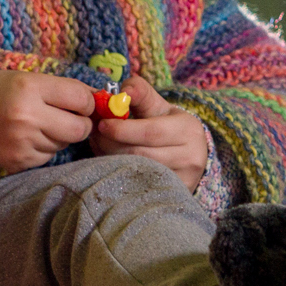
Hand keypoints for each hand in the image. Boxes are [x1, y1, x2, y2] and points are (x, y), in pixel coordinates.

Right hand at [0, 70, 96, 174]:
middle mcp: (27, 116)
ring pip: (64, 144)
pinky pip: (47, 156)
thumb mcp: (27, 79)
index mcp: (30, 87)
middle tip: (71, 119)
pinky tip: (27, 138)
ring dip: (60, 136)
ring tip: (40, 125)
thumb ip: (62, 89)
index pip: (81, 98)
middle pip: (79, 128)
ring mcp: (22, 141)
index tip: (82, 103)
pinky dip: (43, 148)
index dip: (87, 102)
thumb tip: (97, 100)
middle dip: (81, 124)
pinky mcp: (19, 160)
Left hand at [89, 74, 207, 190]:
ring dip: (110, 158)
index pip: (150, 132)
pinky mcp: (172, 195)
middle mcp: (190, 158)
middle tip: (95, 135)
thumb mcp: (159, 106)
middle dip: (111, 144)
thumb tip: (124, 90)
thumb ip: (141, 93)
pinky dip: (118, 173)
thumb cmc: (167, 126)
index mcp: (188, 130)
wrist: (189, 154)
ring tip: (99, 145)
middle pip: (141, 155)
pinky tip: (109, 162)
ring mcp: (182, 181)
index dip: (122, 129)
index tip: (102, 124)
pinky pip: (136, 186)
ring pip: (136, 172)